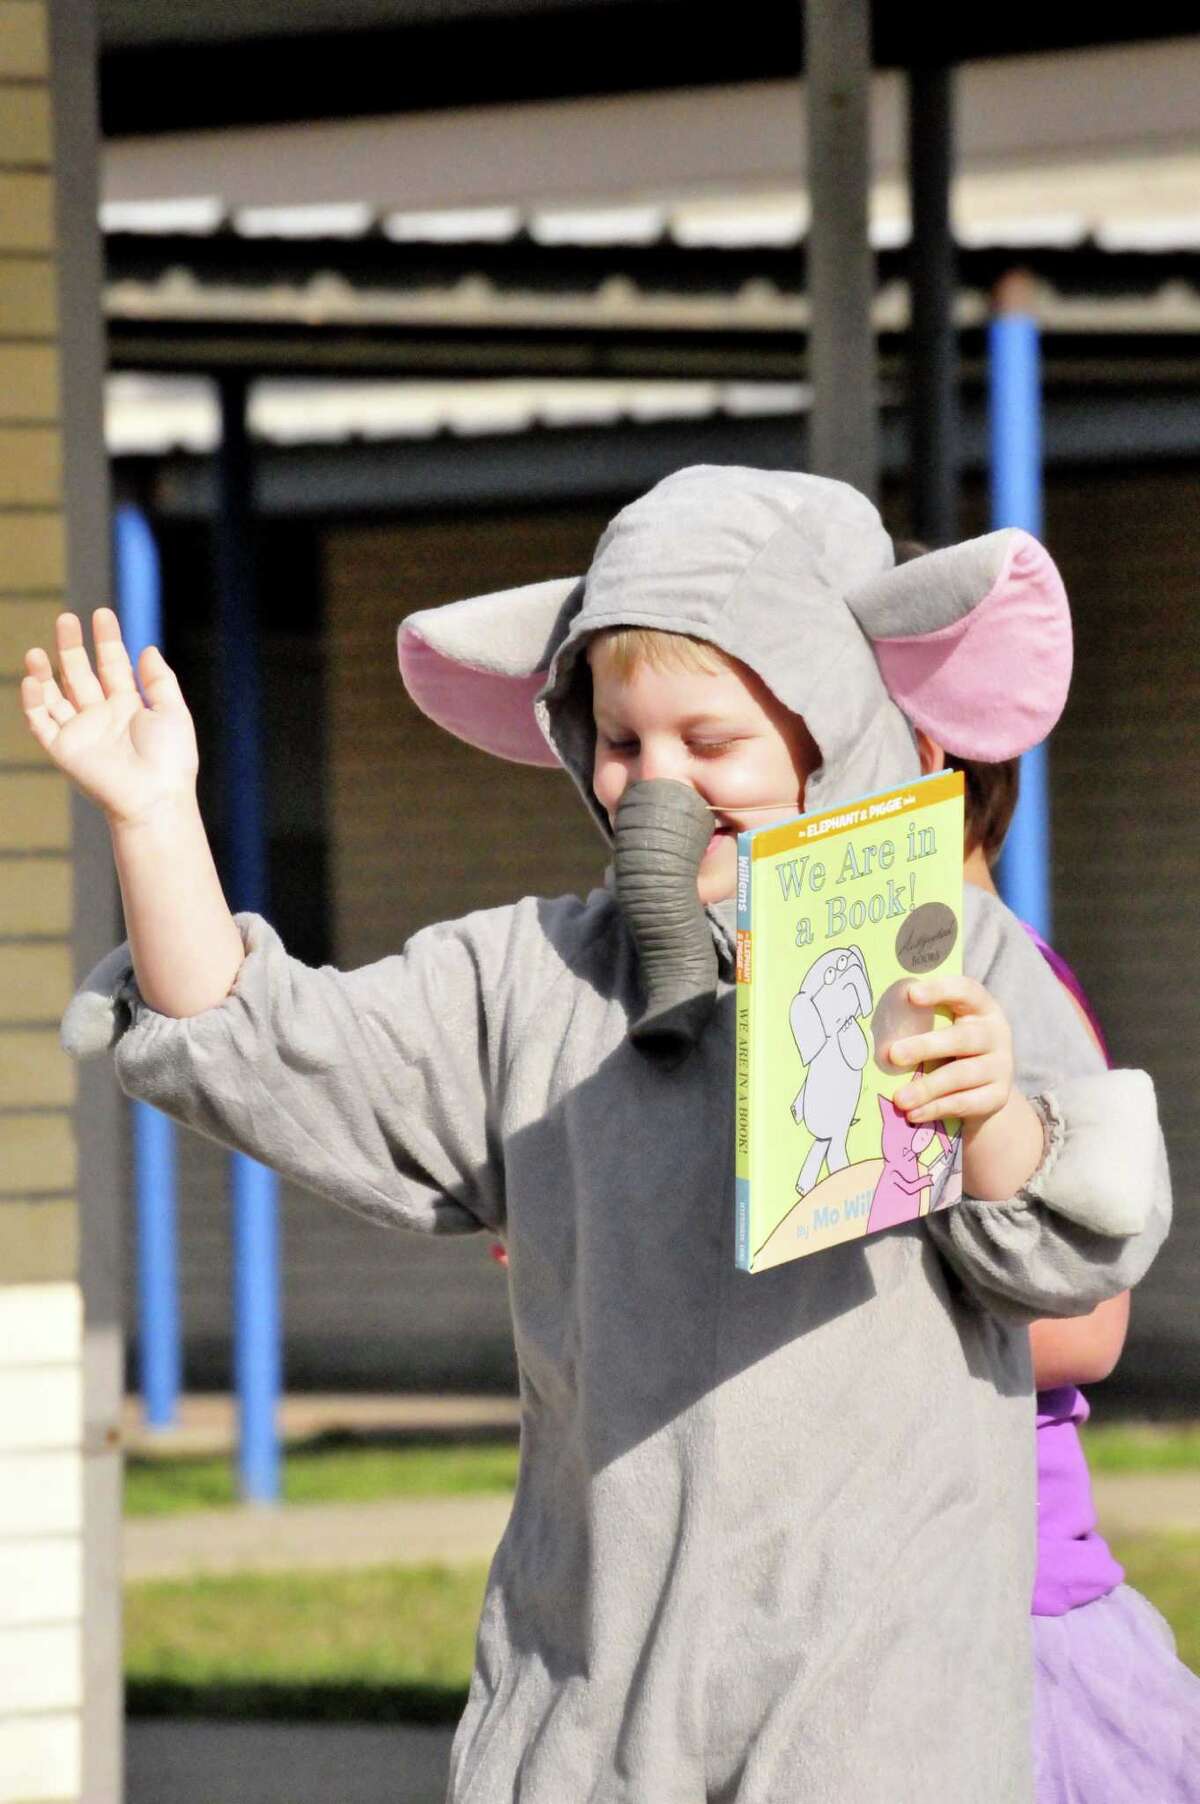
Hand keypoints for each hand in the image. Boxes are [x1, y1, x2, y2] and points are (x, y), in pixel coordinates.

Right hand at [21, 610, 198, 827]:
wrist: (156, 797)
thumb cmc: (171, 759)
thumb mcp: (173, 711)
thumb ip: (159, 680)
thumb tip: (148, 649)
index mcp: (129, 708)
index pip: (113, 666)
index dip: (107, 640)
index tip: (102, 613)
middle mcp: (102, 717)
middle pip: (81, 675)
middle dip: (73, 647)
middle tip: (66, 618)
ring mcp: (81, 733)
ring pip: (55, 696)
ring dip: (45, 673)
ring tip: (37, 649)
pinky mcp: (64, 750)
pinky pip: (42, 723)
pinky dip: (34, 702)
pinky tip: (33, 679)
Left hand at [887, 974, 1013, 1132]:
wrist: (986, 1087)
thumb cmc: (953, 1048)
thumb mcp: (946, 1028)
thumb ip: (922, 1021)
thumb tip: (876, 1027)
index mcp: (981, 1007)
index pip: (966, 991)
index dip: (940, 990)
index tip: (911, 994)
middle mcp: (996, 1034)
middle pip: (963, 1038)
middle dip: (925, 1046)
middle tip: (893, 1055)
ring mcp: (1001, 1066)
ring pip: (962, 1075)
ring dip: (927, 1087)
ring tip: (900, 1099)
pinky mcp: (998, 1096)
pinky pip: (965, 1103)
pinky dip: (936, 1109)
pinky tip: (913, 1114)